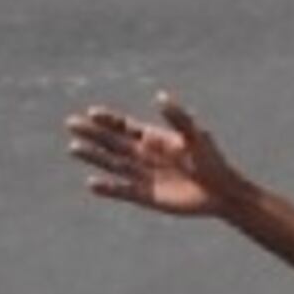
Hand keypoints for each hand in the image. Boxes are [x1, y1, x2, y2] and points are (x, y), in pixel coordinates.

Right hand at [63, 91, 247, 216]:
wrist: (223, 194)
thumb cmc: (213, 162)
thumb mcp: (195, 137)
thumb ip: (178, 119)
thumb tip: (160, 96)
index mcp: (155, 139)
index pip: (125, 126)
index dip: (109, 120)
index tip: (92, 113)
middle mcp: (145, 156)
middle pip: (113, 143)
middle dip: (92, 133)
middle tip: (70, 124)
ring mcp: (144, 176)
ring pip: (113, 165)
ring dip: (94, 157)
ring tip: (73, 149)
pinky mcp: (147, 197)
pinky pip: (123, 191)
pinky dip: (108, 188)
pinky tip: (92, 183)